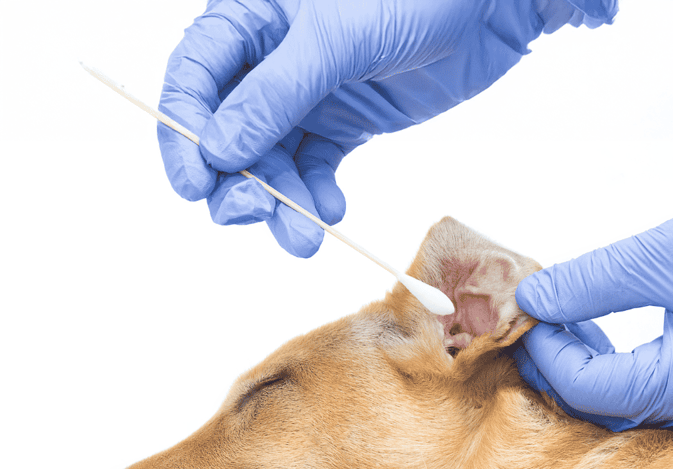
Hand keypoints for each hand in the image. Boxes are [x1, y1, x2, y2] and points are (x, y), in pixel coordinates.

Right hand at [158, 0, 614, 256]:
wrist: (487, 11)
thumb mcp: (334, 39)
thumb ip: (275, 94)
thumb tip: (218, 149)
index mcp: (250, 20)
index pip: (193, 80)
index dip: (183, 134)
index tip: (194, 185)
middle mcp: (270, 63)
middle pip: (227, 135)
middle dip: (237, 182)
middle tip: (256, 216)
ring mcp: (307, 97)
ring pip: (273, 163)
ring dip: (283, 206)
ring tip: (306, 239)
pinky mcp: (343, 125)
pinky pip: (315, 171)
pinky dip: (318, 197)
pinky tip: (333, 210)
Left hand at [514, 195, 672, 430]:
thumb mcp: (669, 257)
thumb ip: (592, 281)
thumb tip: (533, 296)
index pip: (582, 386)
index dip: (543, 347)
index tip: (523, 309)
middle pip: (589, 404)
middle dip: (550, 360)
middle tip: (527, 319)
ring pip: (608, 401)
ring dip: (573, 362)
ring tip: (554, 319)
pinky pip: (632, 391)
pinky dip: (602, 362)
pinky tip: (589, 328)